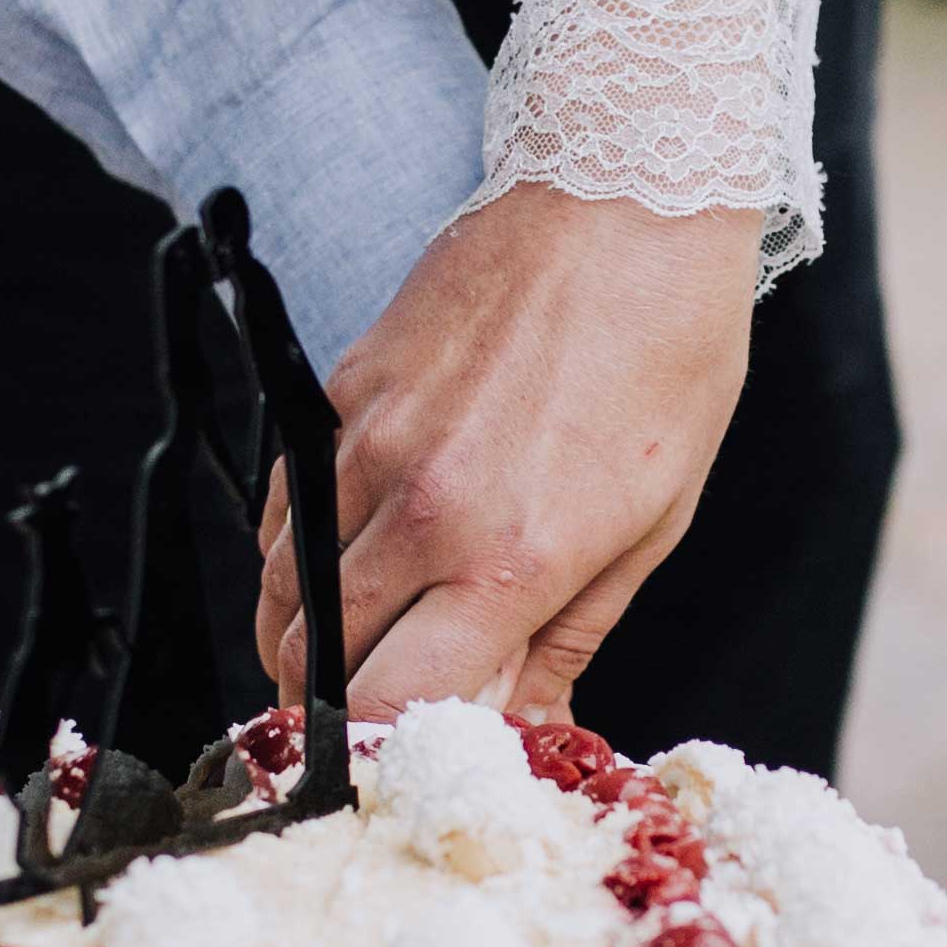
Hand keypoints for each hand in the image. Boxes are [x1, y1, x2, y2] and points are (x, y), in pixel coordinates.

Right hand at [256, 185, 763, 720]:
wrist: (624, 197)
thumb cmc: (667, 353)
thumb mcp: (654, 521)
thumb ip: (567, 637)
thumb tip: (528, 726)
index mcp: (510, 557)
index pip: (391, 705)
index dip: (393, 746)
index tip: (420, 748)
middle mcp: (420, 509)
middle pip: (313, 662)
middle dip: (342, 703)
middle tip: (391, 701)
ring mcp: (365, 446)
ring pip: (279, 591)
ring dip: (308, 636)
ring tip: (366, 638)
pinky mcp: (337, 392)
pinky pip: (282, 510)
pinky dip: (298, 556)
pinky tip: (350, 557)